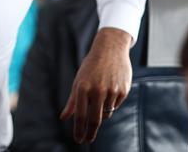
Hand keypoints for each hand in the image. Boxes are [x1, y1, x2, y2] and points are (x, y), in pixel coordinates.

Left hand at [60, 27, 131, 143]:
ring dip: (101, 112)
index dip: (79, 130)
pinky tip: (110, 89)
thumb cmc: (91, 66)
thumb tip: (63, 118)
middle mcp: (97, 90)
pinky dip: (111, 103)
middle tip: (86, 140)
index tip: (78, 140)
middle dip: (90, 132)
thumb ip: (72, 101)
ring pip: (106, 113)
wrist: (110, 49)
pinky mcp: (123, 90)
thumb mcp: (78, 80)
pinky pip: (116, 105)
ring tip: (100, 96)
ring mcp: (112, 91)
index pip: (80, 115)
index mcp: (83, 87)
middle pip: (94, 119)